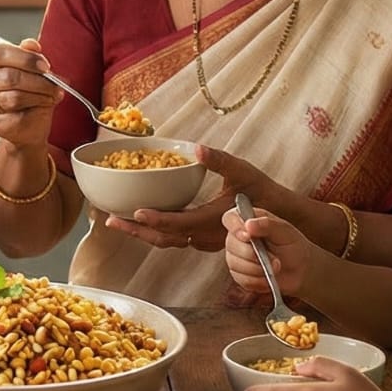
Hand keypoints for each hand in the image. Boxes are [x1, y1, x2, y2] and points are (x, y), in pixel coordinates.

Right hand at [0, 37, 57, 149]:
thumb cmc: (29, 91)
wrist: (27, 124)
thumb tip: (32, 45)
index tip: (45, 66)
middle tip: (55, 84)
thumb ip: (30, 55)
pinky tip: (43, 107)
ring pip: (15, 97)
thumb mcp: (32, 69)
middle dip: (39, 81)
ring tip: (52, 96)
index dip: (25, 58)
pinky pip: (17, 116)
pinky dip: (35, 111)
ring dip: (40, 96)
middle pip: (10, 77)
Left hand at [102, 143, 283, 252]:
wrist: (281, 218)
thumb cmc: (263, 191)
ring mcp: (204, 241)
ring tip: (118, 222)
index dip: (154, 219)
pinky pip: (176, 240)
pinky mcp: (204, 239)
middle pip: (164, 238)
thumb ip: (219, 160)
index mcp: (211, 220)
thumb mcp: (241, 171)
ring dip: (142, 234)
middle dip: (136, 231)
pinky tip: (142, 223)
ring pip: (168, 242)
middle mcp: (205, 235)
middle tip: (109, 220)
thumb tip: (198, 149)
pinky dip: (156, 233)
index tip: (134, 213)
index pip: (177, 223)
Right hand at [224, 203, 313, 297]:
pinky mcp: (239, 274)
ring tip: (276, 268)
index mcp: (248, 220)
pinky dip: (257, 281)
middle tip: (275, 260)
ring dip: (257, 269)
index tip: (248, 236)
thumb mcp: (285, 232)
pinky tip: (268, 279)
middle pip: (231, 244)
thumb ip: (267, 225)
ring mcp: (236, 256)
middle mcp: (238, 237)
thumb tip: (248, 224)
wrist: (301, 270)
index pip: (230, 218)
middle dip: (252, 255)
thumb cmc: (293, 246)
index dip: (235, 227)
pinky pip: (241, 279)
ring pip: (234, 264)